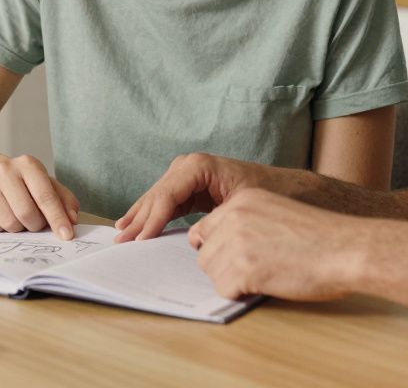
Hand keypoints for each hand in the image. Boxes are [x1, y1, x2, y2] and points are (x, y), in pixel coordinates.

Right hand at [0, 155, 80, 239]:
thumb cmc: (24, 184)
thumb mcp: (47, 185)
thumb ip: (64, 200)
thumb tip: (72, 219)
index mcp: (28, 164)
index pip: (45, 197)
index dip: (57, 219)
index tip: (66, 236)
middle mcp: (5, 170)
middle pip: (26, 214)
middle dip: (36, 225)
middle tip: (35, 222)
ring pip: (9, 223)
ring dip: (18, 228)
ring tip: (17, 216)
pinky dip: (1, 228)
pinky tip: (1, 215)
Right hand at [114, 153, 306, 241]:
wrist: (288, 188)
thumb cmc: (270, 195)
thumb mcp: (242, 206)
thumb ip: (215, 220)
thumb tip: (195, 239)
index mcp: (200, 166)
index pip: (166, 195)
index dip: (151, 219)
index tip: (140, 241)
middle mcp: (189, 165)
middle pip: (156, 195)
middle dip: (138, 219)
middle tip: (120, 241)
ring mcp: (188, 173)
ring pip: (156, 198)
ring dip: (139, 217)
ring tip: (120, 234)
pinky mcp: (190, 185)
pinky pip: (165, 201)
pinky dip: (151, 214)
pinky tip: (136, 225)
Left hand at [187, 188, 365, 301]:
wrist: (347, 249)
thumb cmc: (323, 237)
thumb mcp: (278, 213)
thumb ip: (247, 223)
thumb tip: (219, 248)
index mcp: (244, 199)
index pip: (205, 228)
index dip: (217, 248)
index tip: (234, 258)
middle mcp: (235, 216)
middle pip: (204, 252)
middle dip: (223, 267)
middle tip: (253, 272)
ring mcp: (237, 242)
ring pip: (211, 272)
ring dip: (232, 281)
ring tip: (264, 277)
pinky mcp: (244, 268)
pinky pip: (224, 289)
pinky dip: (240, 294)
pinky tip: (265, 286)